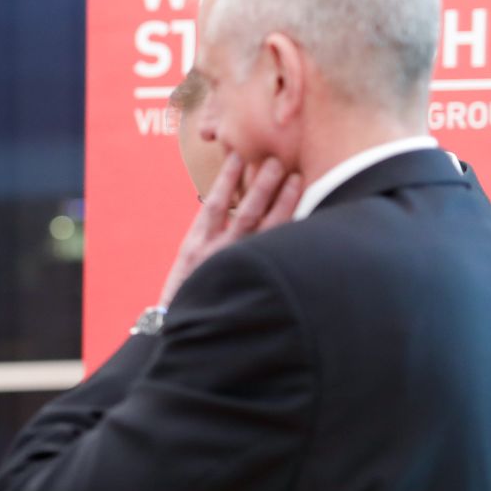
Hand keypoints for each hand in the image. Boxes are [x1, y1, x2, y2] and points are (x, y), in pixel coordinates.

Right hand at [157, 154, 302, 307]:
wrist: (188, 334)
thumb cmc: (189, 298)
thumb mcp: (187, 268)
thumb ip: (205, 241)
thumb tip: (223, 210)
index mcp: (195, 247)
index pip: (214, 204)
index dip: (226, 179)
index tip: (237, 156)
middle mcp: (216, 254)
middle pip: (244, 212)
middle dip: (261, 184)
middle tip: (276, 160)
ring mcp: (238, 267)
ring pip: (264, 229)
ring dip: (281, 202)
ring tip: (295, 178)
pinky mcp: (253, 280)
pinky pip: (276, 250)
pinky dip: (288, 231)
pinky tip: (303, 215)